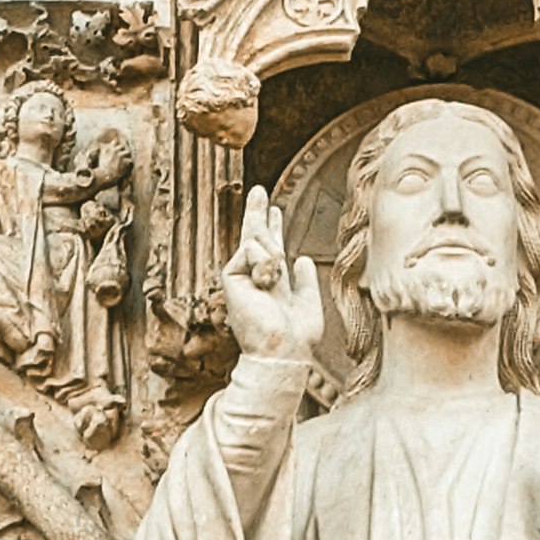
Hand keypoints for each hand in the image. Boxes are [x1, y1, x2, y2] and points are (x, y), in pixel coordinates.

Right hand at [221, 182, 325, 365]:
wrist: (282, 349)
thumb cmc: (297, 336)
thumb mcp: (309, 304)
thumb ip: (306, 281)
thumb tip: (303, 258)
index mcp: (273, 283)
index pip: (272, 248)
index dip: (274, 227)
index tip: (274, 210)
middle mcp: (255, 278)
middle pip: (256, 237)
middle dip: (257, 213)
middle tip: (258, 190)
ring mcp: (242, 276)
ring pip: (258, 241)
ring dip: (272, 257)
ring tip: (272, 281)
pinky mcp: (230, 275)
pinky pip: (252, 249)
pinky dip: (264, 263)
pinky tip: (265, 282)